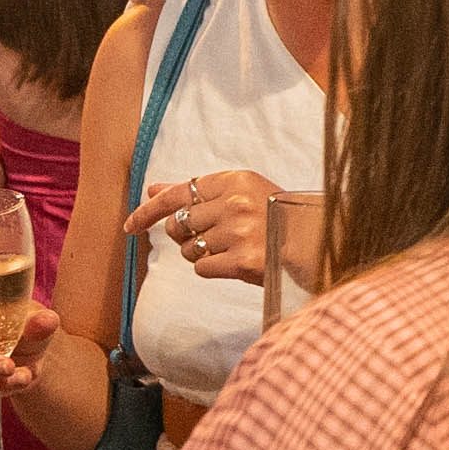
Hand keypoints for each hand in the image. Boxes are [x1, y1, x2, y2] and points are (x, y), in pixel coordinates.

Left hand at [125, 172, 313, 293]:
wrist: (318, 244)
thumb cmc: (278, 218)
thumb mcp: (242, 193)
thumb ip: (197, 191)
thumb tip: (152, 189)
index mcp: (236, 180)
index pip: (178, 194)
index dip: (148, 211)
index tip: (130, 225)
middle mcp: (235, 203)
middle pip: (179, 225)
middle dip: (186, 236)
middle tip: (212, 237)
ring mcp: (239, 233)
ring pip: (188, 250)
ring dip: (201, 254)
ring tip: (230, 249)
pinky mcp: (242, 262)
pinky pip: (202, 269)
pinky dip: (213, 269)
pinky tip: (235, 263)